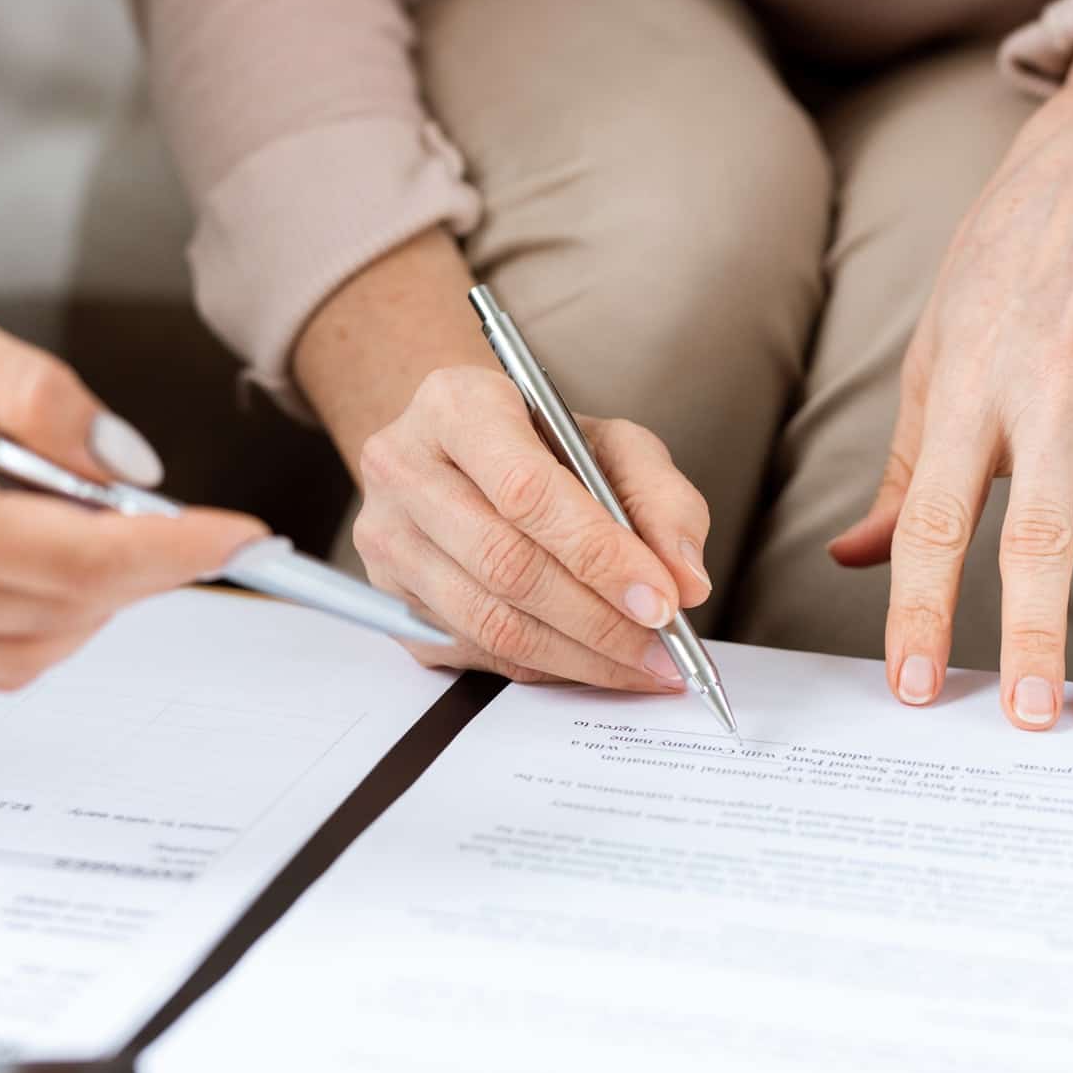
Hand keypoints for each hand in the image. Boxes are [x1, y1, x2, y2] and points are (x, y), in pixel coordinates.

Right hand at [353, 366, 710, 686]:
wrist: (457, 454)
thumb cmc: (537, 443)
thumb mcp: (611, 443)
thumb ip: (661, 500)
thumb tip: (686, 581)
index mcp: (456, 405)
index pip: (526, 490)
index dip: (599, 554)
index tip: (662, 600)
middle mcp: (403, 468)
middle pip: (505, 564)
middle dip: (598, 619)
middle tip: (664, 649)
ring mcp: (386, 538)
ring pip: (487, 620)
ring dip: (577, 656)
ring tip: (642, 666)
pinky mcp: (387, 597)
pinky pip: (474, 649)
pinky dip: (545, 666)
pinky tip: (593, 663)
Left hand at [828, 31, 1072, 729]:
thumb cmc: (998, 273)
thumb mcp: (931, 359)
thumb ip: (902, 472)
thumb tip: (854, 556)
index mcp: (967, 395)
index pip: (935, 522)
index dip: (922, 611)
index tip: (914, 685)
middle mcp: (1048, 403)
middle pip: (1038, 539)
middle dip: (1031, 638)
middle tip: (1028, 719)